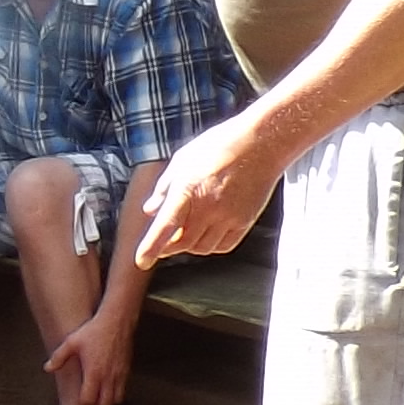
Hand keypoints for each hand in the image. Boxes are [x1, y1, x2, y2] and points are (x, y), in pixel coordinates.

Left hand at [48, 299, 138, 404]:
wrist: (117, 320)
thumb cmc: (95, 330)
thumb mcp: (72, 342)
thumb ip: (59, 357)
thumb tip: (48, 368)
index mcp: (94, 372)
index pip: (88, 400)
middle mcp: (108, 377)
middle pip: (105, 404)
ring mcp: (119, 374)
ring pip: (116, 399)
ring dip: (107, 402)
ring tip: (98, 398)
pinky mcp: (127, 369)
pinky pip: (124, 389)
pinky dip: (116, 393)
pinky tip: (108, 387)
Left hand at [132, 113, 287, 269]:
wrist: (261, 143)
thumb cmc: (221, 145)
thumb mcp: (183, 160)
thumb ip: (164, 187)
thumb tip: (150, 210)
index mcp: (188, 189)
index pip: (165, 226)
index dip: (151, 247)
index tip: (142, 261)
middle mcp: (208, 207)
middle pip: (183, 244)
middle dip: (168, 248)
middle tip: (162, 243)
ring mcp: (228, 216)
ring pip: (203, 248)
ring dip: (190, 247)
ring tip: (186, 234)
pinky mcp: (245, 222)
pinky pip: (224, 246)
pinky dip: (211, 246)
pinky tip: (206, 234)